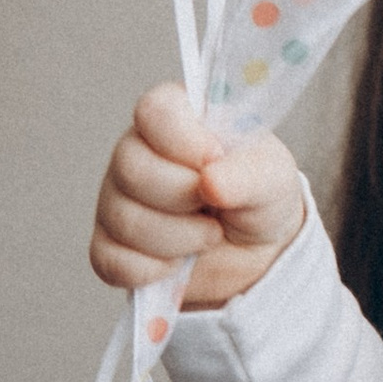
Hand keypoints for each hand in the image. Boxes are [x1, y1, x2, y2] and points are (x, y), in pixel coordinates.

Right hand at [90, 82, 304, 306]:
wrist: (255, 254)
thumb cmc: (259, 197)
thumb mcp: (273, 178)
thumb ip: (249, 173)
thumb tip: (211, 180)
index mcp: (175, 118)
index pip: (155, 111)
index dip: (183, 141)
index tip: (215, 159)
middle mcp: (136, 152)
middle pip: (132, 171)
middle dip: (185, 199)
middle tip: (218, 206)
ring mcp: (116, 199)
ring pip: (125, 221)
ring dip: (180, 239)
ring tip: (209, 234)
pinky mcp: (109, 246)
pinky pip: (114, 261)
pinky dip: (156, 270)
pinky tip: (180, 261)